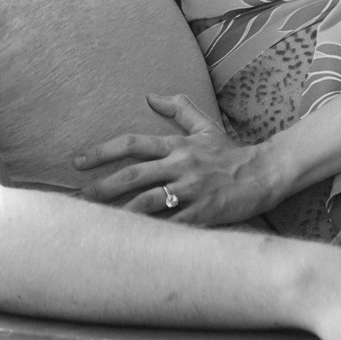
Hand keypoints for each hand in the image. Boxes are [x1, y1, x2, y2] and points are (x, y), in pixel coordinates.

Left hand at [74, 94, 278, 225]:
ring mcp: (192, 189)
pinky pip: (173, 224)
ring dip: (120, 213)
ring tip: (98, 224)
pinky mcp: (204, 212)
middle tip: (78, 198)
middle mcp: (181, 165)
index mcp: (177, 146)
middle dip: (102, 187)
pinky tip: (133, 243)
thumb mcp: (204, 126)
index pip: (133, 144)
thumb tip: (150, 96)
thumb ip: (178, 108)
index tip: (77, 162)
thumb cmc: (230, 152)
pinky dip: (153, 233)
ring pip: (148, 202)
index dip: (102, 151)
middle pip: (133, 175)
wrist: (264, 173)